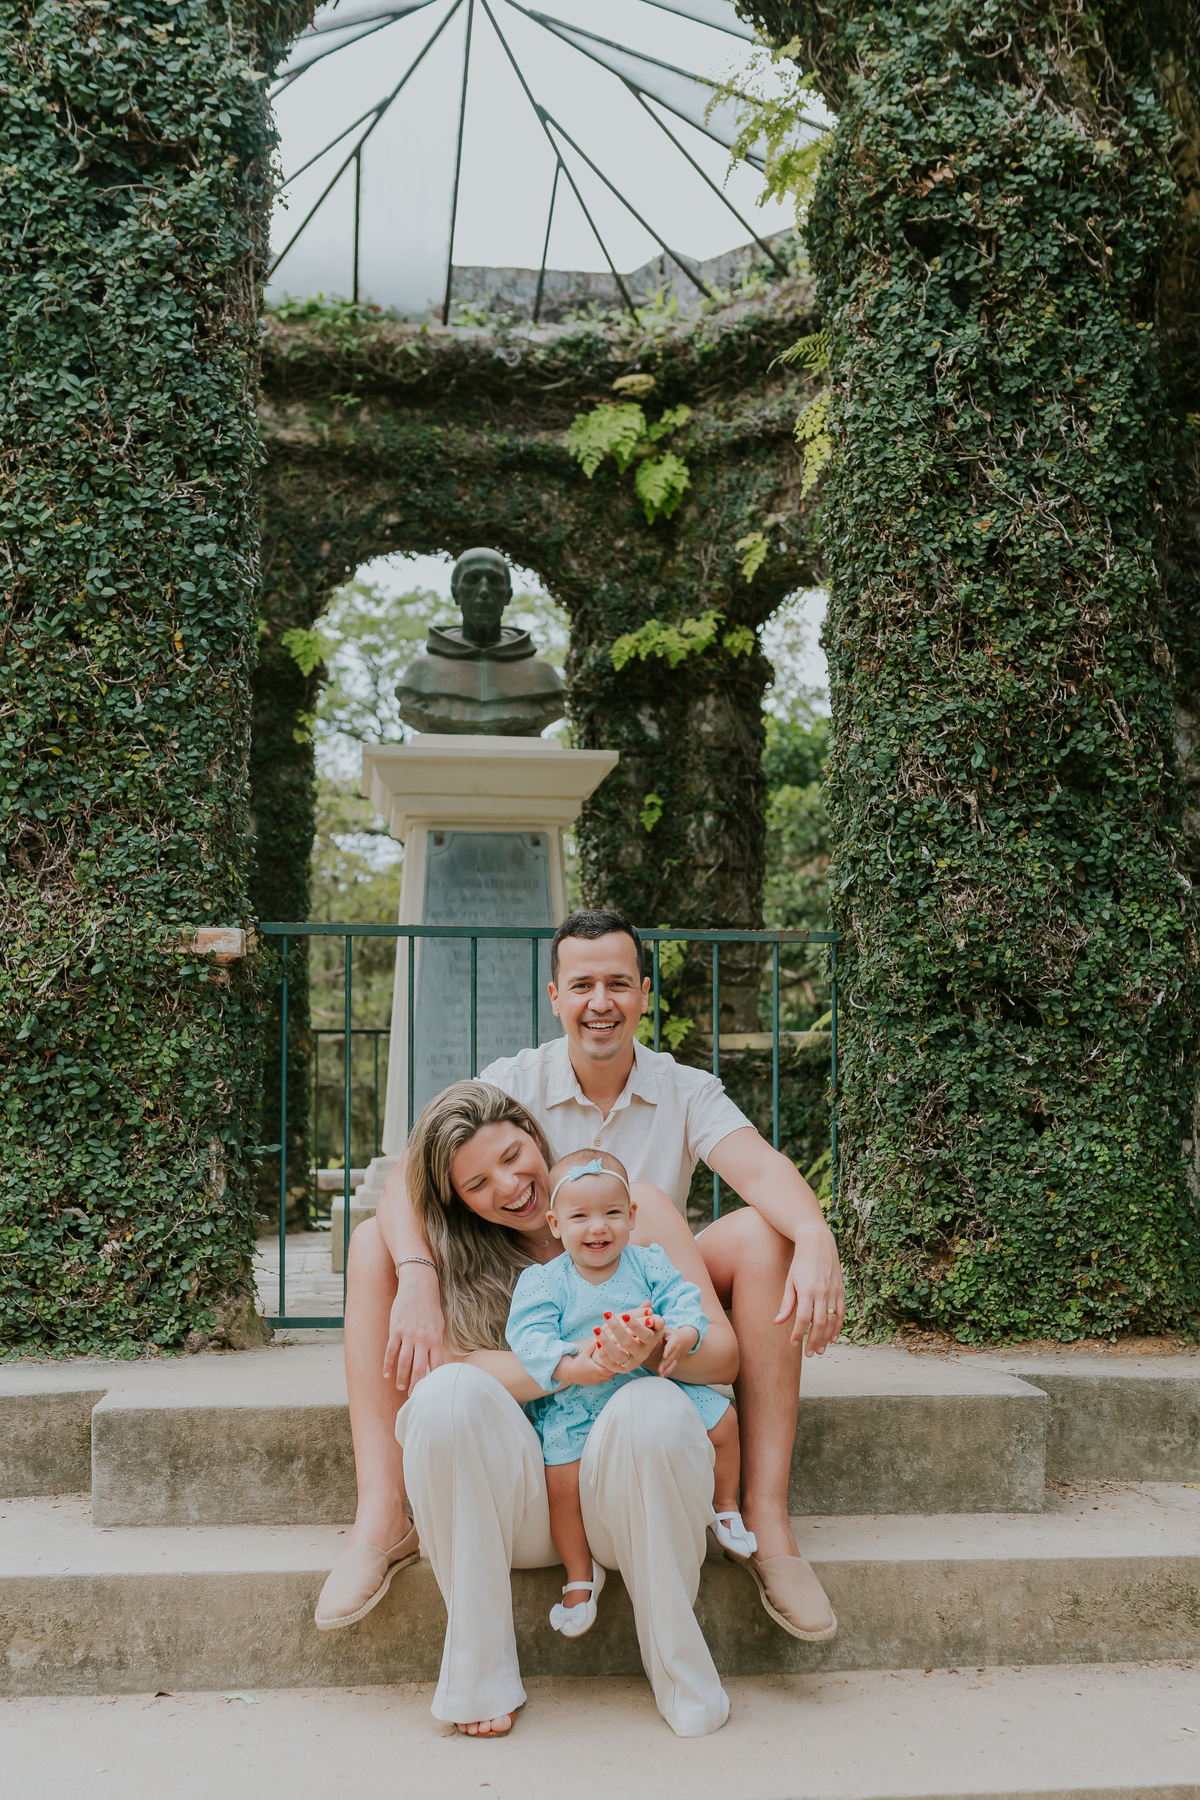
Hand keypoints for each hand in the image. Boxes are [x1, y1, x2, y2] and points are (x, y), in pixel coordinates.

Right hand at [383, 1262, 444, 1391]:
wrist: (419, 1285)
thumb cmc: (431, 1306)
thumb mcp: (439, 1325)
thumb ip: (436, 1343)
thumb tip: (436, 1362)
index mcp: (436, 1339)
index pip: (436, 1366)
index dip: (434, 1382)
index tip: (432, 1392)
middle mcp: (422, 1339)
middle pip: (419, 1369)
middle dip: (416, 1386)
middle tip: (414, 1397)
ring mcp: (408, 1335)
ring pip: (403, 1363)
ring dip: (401, 1378)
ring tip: (401, 1388)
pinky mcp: (396, 1330)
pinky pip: (391, 1351)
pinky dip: (388, 1365)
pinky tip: (386, 1375)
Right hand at [558, 1340, 615, 1387]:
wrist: (569, 1373)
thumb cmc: (577, 1363)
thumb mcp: (585, 1354)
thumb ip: (592, 1346)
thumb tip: (598, 1337)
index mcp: (596, 1369)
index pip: (610, 1369)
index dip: (615, 1365)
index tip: (617, 1360)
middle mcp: (597, 1377)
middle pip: (610, 1375)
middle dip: (614, 1369)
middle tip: (617, 1362)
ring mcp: (595, 1381)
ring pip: (607, 1379)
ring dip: (610, 1373)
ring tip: (612, 1365)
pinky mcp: (593, 1383)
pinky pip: (603, 1381)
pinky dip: (606, 1376)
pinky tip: (605, 1370)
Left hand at [592, 1308, 658, 1376]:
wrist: (641, 1346)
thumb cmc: (646, 1329)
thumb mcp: (652, 1323)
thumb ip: (653, 1317)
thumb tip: (649, 1312)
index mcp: (651, 1341)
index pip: (645, 1335)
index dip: (635, 1325)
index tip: (624, 1314)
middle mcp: (642, 1354)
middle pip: (628, 1343)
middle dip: (616, 1327)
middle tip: (607, 1314)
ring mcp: (632, 1363)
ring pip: (618, 1355)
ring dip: (605, 1342)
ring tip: (596, 1328)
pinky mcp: (621, 1369)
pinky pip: (611, 1366)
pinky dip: (603, 1355)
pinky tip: (597, 1342)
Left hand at [658, 1322, 698, 1378]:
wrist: (688, 1338)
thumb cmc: (672, 1332)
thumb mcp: (667, 1329)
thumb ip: (658, 1328)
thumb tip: (646, 1325)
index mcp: (674, 1339)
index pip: (672, 1345)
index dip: (668, 1350)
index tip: (664, 1356)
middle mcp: (677, 1348)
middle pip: (671, 1357)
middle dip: (665, 1363)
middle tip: (659, 1369)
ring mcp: (677, 1355)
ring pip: (672, 1363)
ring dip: (667, 1369)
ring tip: (660, 1374)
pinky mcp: (677, 1360)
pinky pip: (673, 1366)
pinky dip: (668, 1371)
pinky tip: (662, 1376)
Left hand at [776, 1224, 845, 1354]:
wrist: (817, 1243)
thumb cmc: (800, 1263)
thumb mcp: (790, 1281)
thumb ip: (787, 1303)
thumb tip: (778, 1322)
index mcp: (807, 1290)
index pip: (804, 1319)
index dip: (799, 1333)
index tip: (794, 1343)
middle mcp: (822, 1293)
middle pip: (820, 1323)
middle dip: (814, 1341)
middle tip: (810, 1354)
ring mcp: (834, 1292)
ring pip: (832, 1321)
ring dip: (827, 1338)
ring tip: (821, 1350)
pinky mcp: (841, 1290)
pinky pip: (841, 1313)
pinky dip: (838, 1326)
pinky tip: (834, 1337)